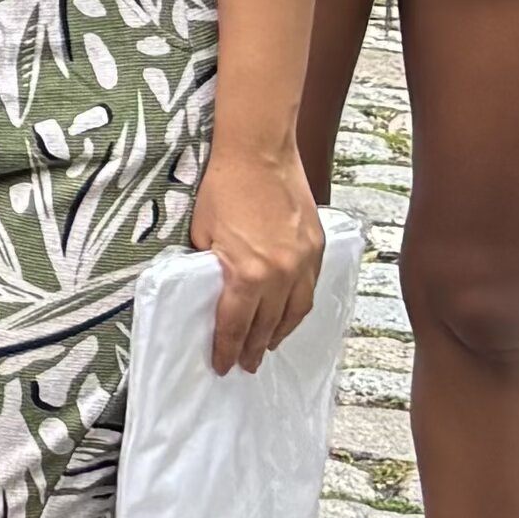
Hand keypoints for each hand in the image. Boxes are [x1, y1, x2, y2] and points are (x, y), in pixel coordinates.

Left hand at [192, 136, 325, 378]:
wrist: (259, 151)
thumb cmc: (224, 186)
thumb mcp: (201, 233)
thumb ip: (208, 267)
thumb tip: (209, 289)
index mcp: (247, 274)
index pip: (234, 325)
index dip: (226, 348)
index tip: (222, 365)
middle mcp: (281, 274)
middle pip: (267, 325)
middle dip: (254, 348)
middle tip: (246, 364)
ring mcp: (304, 261)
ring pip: (295, 312)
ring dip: (281, 333)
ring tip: (268, 346)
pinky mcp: (317, 247)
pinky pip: (310, 289)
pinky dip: (299, 307)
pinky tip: (289, 314)